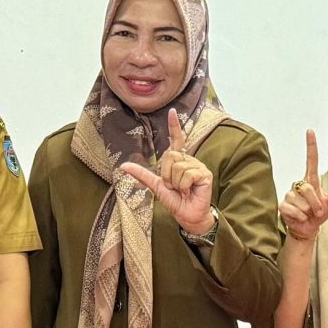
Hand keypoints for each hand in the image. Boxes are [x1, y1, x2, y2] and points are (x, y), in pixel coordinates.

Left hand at [117, 109, 216, 237]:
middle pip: (170, 156)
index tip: (172, 112)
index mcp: (178, 161)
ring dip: (175, 183)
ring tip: (182, 190)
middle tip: (174, 187)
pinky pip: (187, 174)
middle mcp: (189, 160)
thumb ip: (142, 174)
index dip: (174, 126)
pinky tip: (190, 191)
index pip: (176, 140)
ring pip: (177, 167)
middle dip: (167, 175)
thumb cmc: (174, 200)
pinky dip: (184, 186)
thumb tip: (123, 166)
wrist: (187, 215)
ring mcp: (198, 166)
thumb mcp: (156, 186)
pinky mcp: (204, 174)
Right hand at [279, 131, 327, 242]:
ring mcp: (290, 194)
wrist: (306, 228)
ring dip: (308, 211)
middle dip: (315, 203)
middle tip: (316, 211)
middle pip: (308, 188)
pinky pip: (293, 210)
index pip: (311, 160)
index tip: (310, 131)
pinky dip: (300, 217)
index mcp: (311, 181)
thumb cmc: (318, 213)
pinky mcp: (283, 205)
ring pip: (301, 202)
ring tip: (307, 214)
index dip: (311, 146)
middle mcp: (298, 185)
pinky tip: (299, 217)